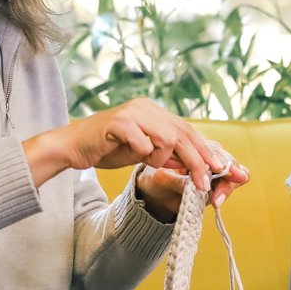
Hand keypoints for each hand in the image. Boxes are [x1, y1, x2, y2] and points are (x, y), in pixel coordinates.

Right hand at [23, 99, 220, 192]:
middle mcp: (146, 107)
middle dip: (197, 160)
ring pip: (167, 138)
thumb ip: (165, 154)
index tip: (219, 169)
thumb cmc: (107, 149)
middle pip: (182, 134)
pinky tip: (130, 156)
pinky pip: (144, 143)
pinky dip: (142, 155)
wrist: (72, 147)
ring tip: (148, 163)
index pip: (187, 130)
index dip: (204, 150)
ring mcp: (132, 112)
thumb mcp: (142, 153)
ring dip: (162, 159)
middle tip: (203, 182)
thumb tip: (193, 165)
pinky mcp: (118, 122)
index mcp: (153, 111)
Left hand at [134, 139, 251, 221]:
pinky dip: (226, 191)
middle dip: (228, 176)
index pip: (212, 151)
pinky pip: (232, 182)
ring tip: (216, 200)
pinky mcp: (218, 181)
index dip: (215, 164)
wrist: (154, 193)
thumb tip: (200, 185)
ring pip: (236, 171)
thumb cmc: (155, 180)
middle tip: (218, 194)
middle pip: (228, 160)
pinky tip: (216, 201)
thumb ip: (180, 182)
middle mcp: (207, 153)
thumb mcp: (162, 180)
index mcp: (192, 144)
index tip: (216, 176)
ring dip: (228, 186)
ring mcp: (215, 168)